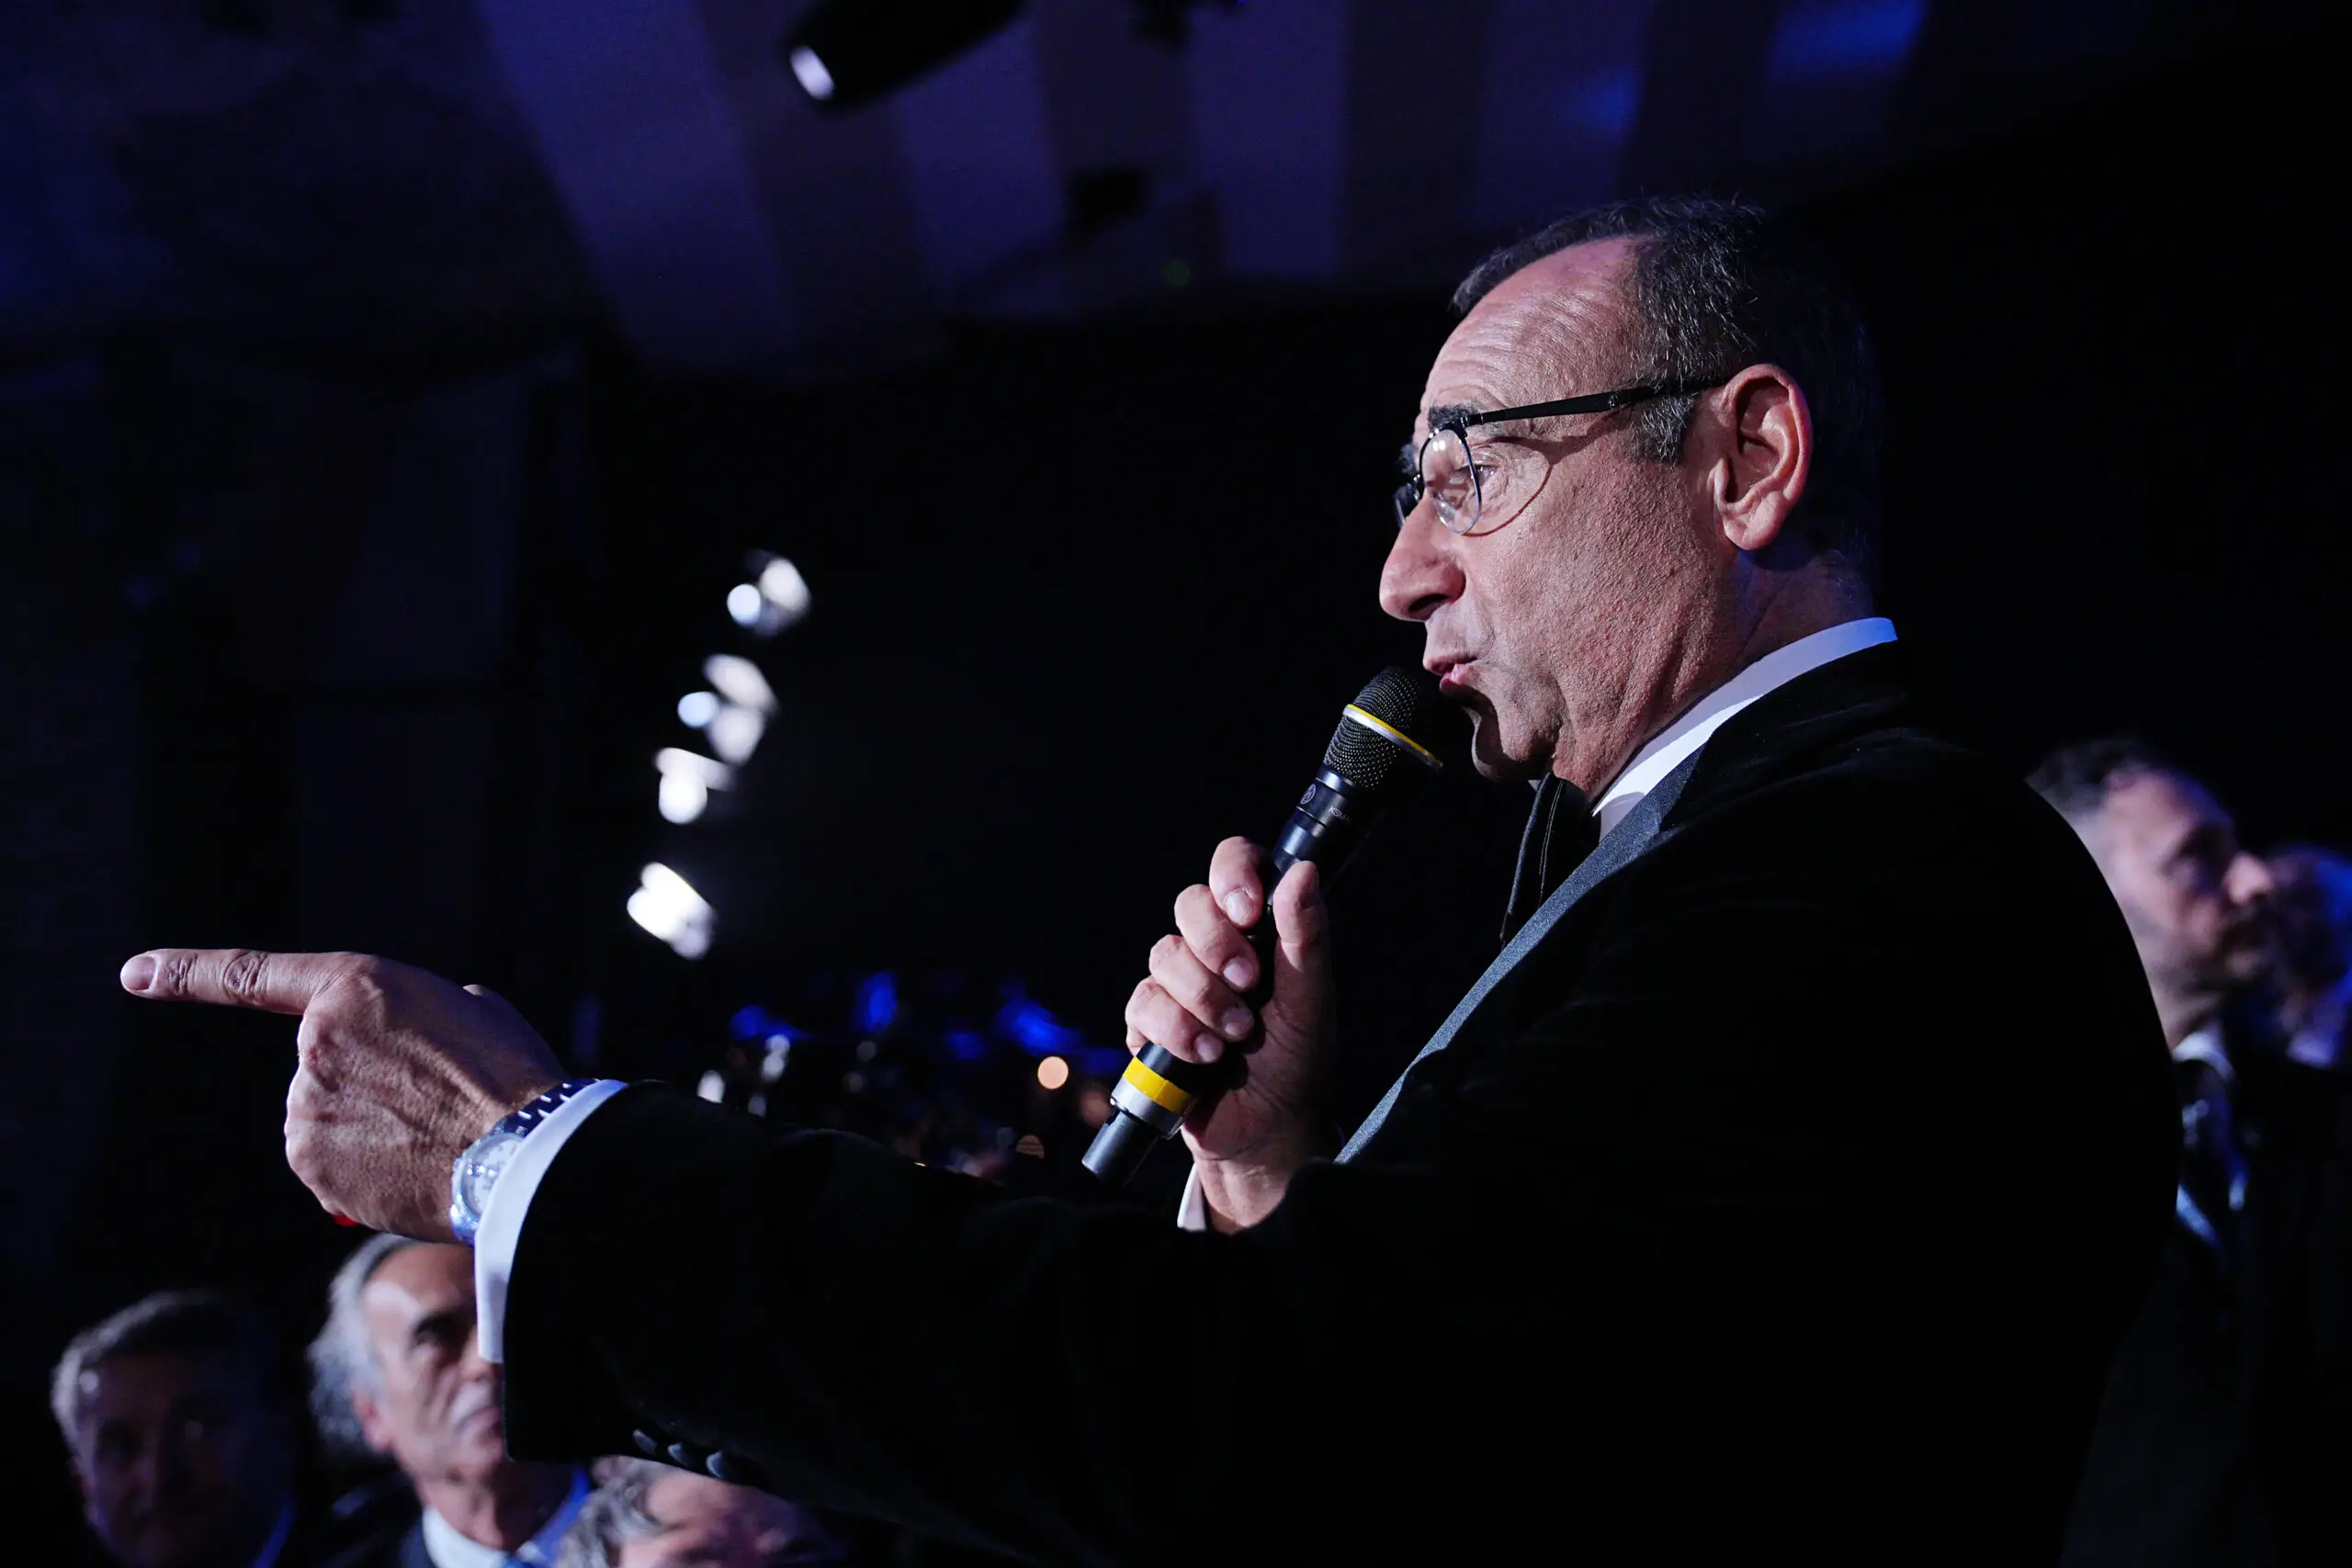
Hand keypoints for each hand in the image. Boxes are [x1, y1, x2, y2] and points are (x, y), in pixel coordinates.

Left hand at [119, 948, 563, 1239]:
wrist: (522, 1150)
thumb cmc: (512, 1075)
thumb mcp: (472, 1012)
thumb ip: (420, 1014)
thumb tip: (415, 1044)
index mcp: (356, 986)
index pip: (250, 976)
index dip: (187, 974)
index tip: (134, 974)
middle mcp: (315, 1043)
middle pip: (322, 1068)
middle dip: (366, 1087)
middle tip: (433, 1101)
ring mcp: (306, 1105)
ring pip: (324, 1120)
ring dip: (367, 1131)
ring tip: (433, 1136)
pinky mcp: (310, 1162)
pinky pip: (327, 1165)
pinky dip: (362, 1171)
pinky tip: (413, 1169)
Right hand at [1122, 839, 1335, 1228]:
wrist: (1266, 1130)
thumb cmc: (1298, 1061)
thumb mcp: (1312, 1001)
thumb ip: (1307, 938)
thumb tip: (1305, 871)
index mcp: (1258, 928)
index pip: (1234, 864)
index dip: (1233, 874)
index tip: (1248, 911)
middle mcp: (1215, 945)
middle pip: (1190, 904)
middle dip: (1217, 946)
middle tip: (1249, 985)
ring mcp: (1179, 981)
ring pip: (1164, 955)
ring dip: (1203, 1000)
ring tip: (1234, 1039)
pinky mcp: (1150, 1020)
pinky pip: (1143, 1002)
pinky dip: (1175, 1031)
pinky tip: (1203, 1056)